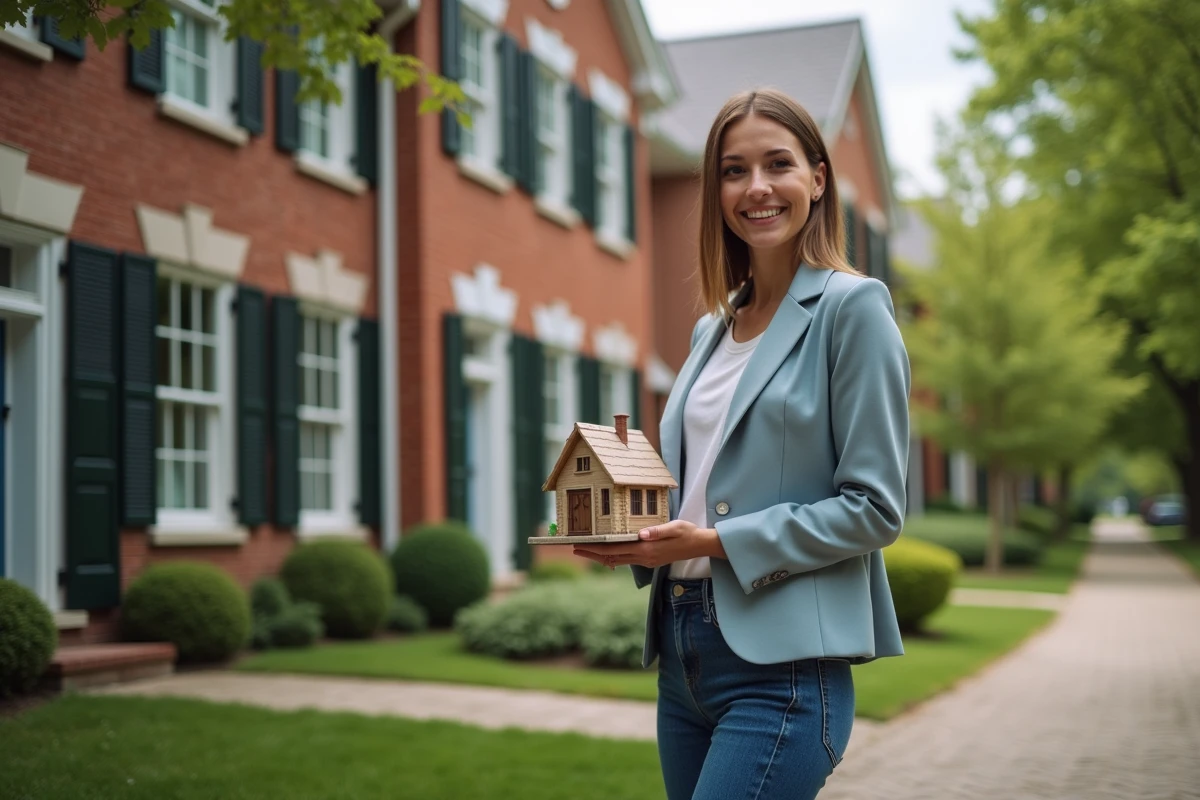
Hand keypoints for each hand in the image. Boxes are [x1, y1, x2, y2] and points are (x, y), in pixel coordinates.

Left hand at [573, 520, 725, 568]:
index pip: (614, 550)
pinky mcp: (650, 559)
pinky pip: (626, 560)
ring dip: (600, 556)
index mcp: (647, 549)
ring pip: (617, 560)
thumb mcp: (675, 527)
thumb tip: (641, 534)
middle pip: (611, 557)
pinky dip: (613, 557)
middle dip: (592, 553)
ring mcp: (646, 560)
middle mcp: (644, 557)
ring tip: (585, 551)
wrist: (700, 545)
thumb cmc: (688, 533)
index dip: (595, 548)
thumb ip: (657, 531)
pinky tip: (607, 554)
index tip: (580, 545)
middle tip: (574, 549)